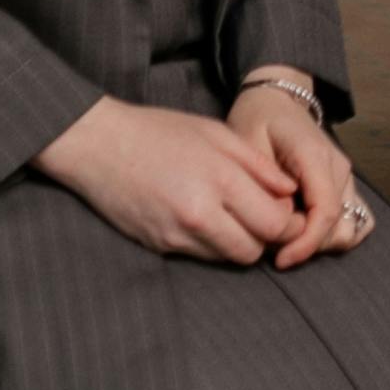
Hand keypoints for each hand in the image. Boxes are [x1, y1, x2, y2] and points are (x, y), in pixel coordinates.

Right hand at [36, 94, 301, 266]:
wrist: (98, 145)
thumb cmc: (159, 131)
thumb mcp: (215, 133)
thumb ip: (258, 164)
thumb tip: (290, 191)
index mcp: (220, 179)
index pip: (274, 224)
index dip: (289, 223)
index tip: (288, 211)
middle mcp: (199, 213)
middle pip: (253, 250)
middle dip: (266, 239)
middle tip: (265, 218)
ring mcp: (176, 234)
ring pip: (228, 258)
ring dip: (239, 242)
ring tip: (235, 215)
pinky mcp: (159, 246)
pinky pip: (201, 256)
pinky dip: (212, 244)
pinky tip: (208, 219)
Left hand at [224, 82, 370, 266]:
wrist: (276, 99)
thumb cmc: (257, 120)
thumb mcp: (248, 145)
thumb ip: (264, 184)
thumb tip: (281, 221)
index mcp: (315, 156)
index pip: (325, 211)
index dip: (307, 243)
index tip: (281, 260)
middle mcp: (338, 167)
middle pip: (338, 224)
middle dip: (308, 246)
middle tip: (273, 248)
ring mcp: (345, 175)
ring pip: (349, 226)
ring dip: (321, 243)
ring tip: (287, 241)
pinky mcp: (343, 183)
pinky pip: (353, 218)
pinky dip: (334, 234)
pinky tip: (305, 235)